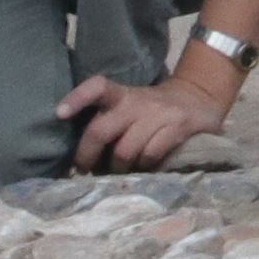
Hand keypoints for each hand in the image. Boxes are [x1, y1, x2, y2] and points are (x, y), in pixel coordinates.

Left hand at [57, 63, 235, 170]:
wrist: (199, 99)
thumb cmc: (152, 112)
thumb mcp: (129, 108)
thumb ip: (107, 122)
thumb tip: (78, 157)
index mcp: (121, 95)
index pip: (96, 87)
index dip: (77, 98)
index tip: (59, 114)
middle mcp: (137, 102)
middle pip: (100, 130)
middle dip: (87, 156)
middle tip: (84, 169)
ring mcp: (159, 114)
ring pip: (124, 150)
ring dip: (117, 168)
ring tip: (118, 171)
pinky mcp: (178, 127)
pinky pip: (150, 155)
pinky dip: (143, 167)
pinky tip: (144, 168)